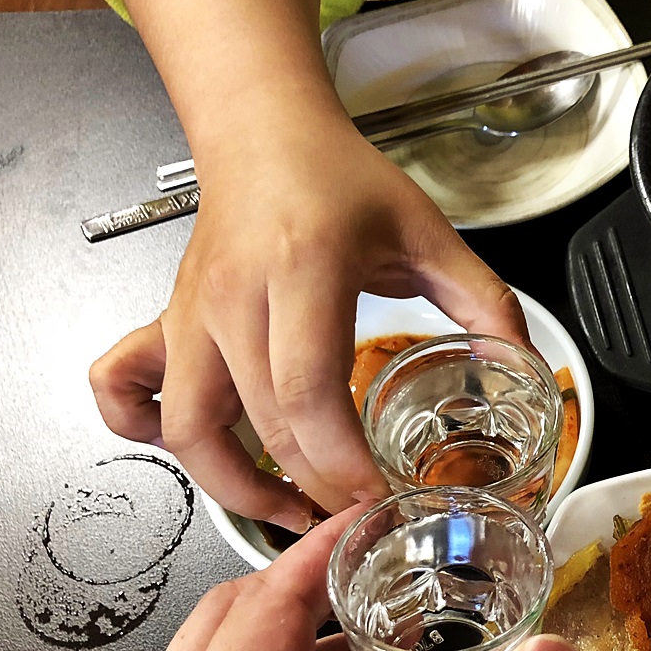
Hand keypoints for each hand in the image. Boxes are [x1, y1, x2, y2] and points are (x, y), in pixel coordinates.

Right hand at [90, 119, 530, 528]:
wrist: (263, 132)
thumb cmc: (339, 178)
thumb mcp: (428, 232)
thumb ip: (483, 301)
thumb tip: (526, 365)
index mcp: (304, 268)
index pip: (306, 386)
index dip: (339, 457)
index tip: (375, 497)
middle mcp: (236, 296)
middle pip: (260, 421)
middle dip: (311, 485)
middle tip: (355, 519)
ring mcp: (191, 313)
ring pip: (188, 427)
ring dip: (235, 486)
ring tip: (291, 510)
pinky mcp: (168, 324)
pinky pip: (125, 390)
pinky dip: (146, 434)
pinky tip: (202, 456)